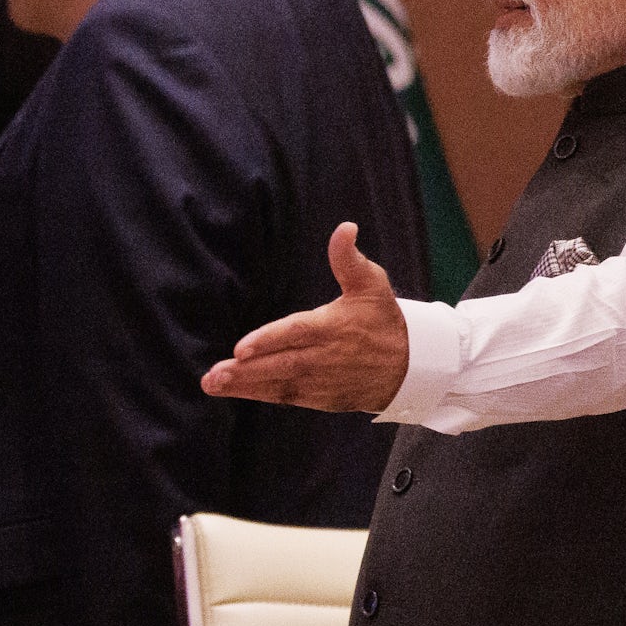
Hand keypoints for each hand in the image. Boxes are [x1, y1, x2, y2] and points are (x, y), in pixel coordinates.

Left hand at [201, 222, 409, 411]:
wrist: (411, 368)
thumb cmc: (383, 320)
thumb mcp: (371, 284)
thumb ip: (349, 258)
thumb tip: (344, 227)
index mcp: (332, 327)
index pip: (296, 334)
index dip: (268, 342)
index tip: (240, 349)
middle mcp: (324, 357)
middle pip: (281, 365)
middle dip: (247, 372)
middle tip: (214, 374)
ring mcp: (322, 381)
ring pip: (279, 385)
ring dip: (245, 387)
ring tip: (213, 384)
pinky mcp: (321, 398)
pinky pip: (287, 398)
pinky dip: (261, 396)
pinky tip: (235, 391)